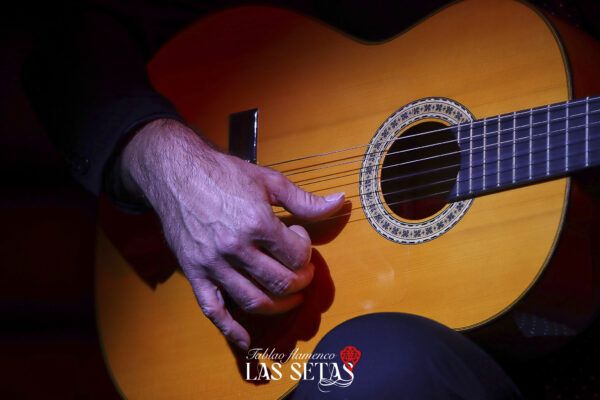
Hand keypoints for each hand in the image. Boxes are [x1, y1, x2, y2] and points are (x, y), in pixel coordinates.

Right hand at [119, 119, 344, 349]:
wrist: (175, 172)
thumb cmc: (223, 173)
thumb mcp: (268, 180)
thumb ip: (304, 200)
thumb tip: (339, 203)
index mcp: (256, 223)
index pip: (297, 255)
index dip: (306, 250)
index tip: (299, 238)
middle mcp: (235, 248)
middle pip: (280, 282)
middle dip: (301, 281)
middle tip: (303, 272)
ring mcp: (213, 264)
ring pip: (254, 300)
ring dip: (280, 305)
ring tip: (290, 297)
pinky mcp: (195, 273)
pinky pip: (213, 309)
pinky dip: (231, 330)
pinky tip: (247, 341)